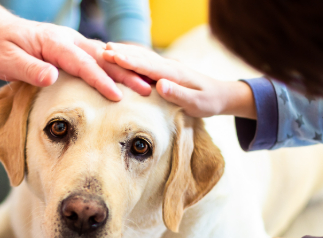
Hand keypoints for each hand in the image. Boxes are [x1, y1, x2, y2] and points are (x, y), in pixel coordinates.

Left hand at [0, 16, 151, 100]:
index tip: (118, 96)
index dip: (101, 80)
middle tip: (147, 89)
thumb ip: (29, 69)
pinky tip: (126, 77)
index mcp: (53, 43)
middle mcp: (67, 40)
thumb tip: (52, 77)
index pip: (82, 63)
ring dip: (125, 70)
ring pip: (104, 56)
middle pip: (102, 58)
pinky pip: (97, 58)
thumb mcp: (6, 60)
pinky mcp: (71, 49)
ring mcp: (71, 42)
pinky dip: (115, 67)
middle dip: (126, 74)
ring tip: (145, 85)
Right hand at [103, 43, 255, 117]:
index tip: (113, 56)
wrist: (221, 95)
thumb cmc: (209, 102)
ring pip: (143, 57)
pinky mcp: (167, 71)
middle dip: (122, 53)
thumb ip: (179, 94)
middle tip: (101, 50)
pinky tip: (124, 56)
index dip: (130, 61)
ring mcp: (168, 67)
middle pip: (142, 58)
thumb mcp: (196, 103)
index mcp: (174, 74)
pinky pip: (147, 62)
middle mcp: (169, 66)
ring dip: (125, 52)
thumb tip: (160, 85)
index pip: (148, 66)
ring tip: (107, 49)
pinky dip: (133, 57)